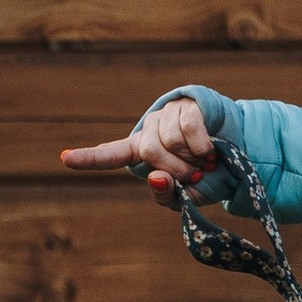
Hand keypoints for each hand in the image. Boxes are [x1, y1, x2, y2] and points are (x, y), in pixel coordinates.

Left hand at [61, 93, 217, 185]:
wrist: (236, 150)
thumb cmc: (204, 175)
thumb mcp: (185, 195)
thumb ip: (166, 194)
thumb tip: (156, 177)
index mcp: (140, 153)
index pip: (110, 155)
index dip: (88, 158)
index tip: (65, 159)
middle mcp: (148, 130)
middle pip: (149, 152)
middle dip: (175, 170)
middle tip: (194, 177)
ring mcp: (166, 115)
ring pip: (170, 141)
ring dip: (192, 160)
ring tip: (205, 163)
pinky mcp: (186, 106)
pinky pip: (189, 129)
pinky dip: (202, 148)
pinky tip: (211, 151)